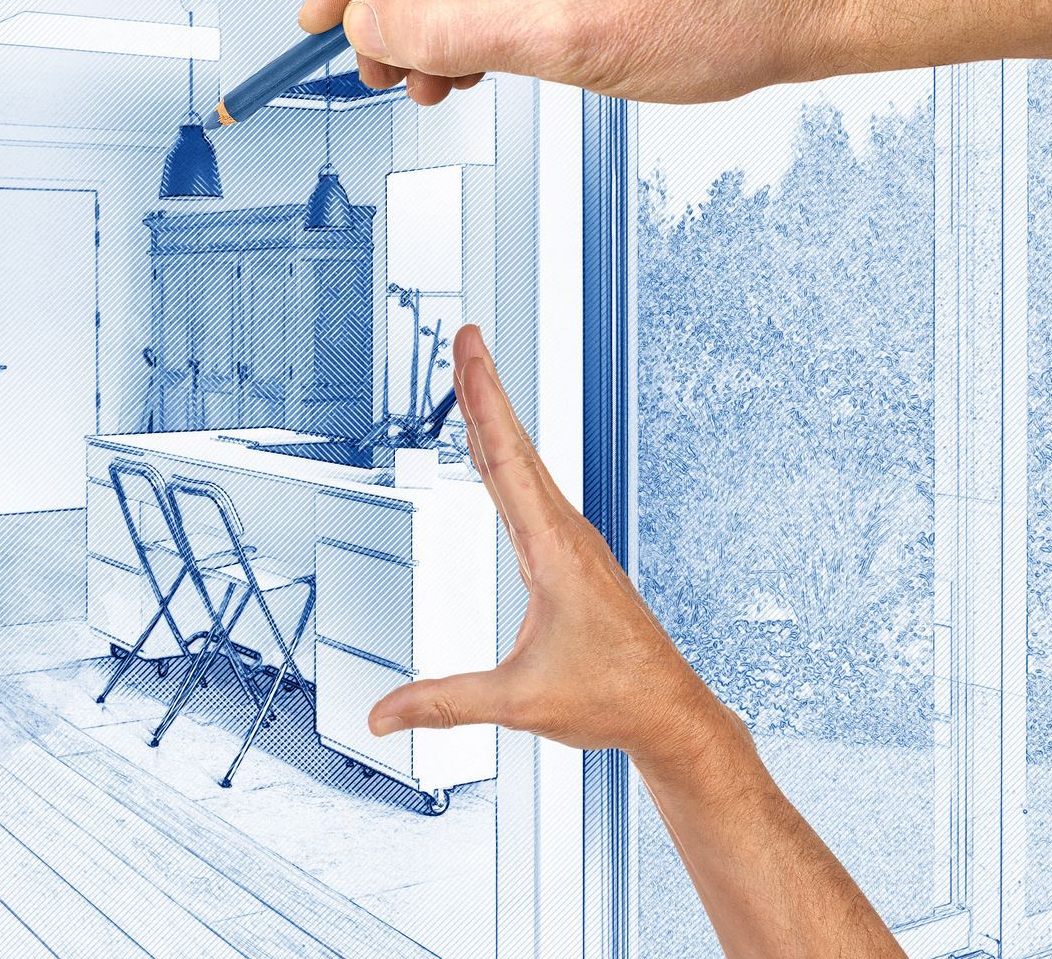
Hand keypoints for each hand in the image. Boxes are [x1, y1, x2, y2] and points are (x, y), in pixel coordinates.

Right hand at [369, 325, 745, 772]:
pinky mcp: (571, 557)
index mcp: (552, 550)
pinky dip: (508, 457)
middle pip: (515, 446)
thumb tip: (382, 713)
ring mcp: (572, 542)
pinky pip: (531, 490)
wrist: (669, 712)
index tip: (471, 349)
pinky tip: (497, 455)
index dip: (482, 400)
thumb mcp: (518, 703)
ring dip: (497, 418)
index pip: (505, 459)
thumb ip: (443, 705)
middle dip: (486, 388)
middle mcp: (566, 534)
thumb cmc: (612, 698)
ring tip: (475, 379)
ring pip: (526, 465)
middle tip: (469, 338)